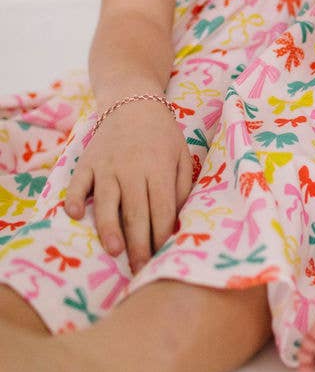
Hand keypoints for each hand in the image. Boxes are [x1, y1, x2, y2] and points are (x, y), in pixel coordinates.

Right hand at [65, 99, 192, 272]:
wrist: (133, 101)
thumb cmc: (162, 134)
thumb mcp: (182, 155)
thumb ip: (183, 186)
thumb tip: (177, 221)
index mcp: (159, 169)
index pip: (162, 210)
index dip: (162, 237)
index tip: (161, 258)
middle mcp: (132, 169)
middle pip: (136, 213)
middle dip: (139, 244)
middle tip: (139, 270)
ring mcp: (107, 166)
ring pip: (107, 202)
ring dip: (109, 228)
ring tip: (115, 250)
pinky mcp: (87, 162)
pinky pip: (78, 183)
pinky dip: (75, 199)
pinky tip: (76, 215)